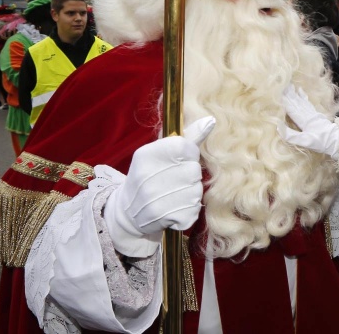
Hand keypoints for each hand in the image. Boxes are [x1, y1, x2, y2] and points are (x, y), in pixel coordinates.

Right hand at [104, 117, 213, 256]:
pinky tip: (174, 209)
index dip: (189, 154)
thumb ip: (188, 137)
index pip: (185, 147)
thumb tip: (211, 120)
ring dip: (191, 193)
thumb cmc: (150, 175)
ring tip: (174, 195)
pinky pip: (193, 210)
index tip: (179, 160)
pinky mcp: (161, 218)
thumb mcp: (161, 152)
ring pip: (196, 191)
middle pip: (193, 171)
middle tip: (174, 180)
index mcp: (145, 155)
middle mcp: (146, 176)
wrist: (128, 211)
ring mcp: (154, 199)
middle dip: (190, 175)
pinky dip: (189, 210)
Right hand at [280, 85, 338, 156]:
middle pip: (296, 102)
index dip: (284, 101)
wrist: (337, 140)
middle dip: (288, 94)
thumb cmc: (321, 142)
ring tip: (290, 86)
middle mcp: (307, 114)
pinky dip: (303, 96)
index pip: (291, 108)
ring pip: (301, 101)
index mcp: (303, 120)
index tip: (277, 92)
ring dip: (295, 93)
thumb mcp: (305, 141)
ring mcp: (312, 114)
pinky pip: (307, 103)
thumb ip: (291, 135)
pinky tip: (301, 91)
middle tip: (282, 84)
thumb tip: (278, 126)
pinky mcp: (316, 115)